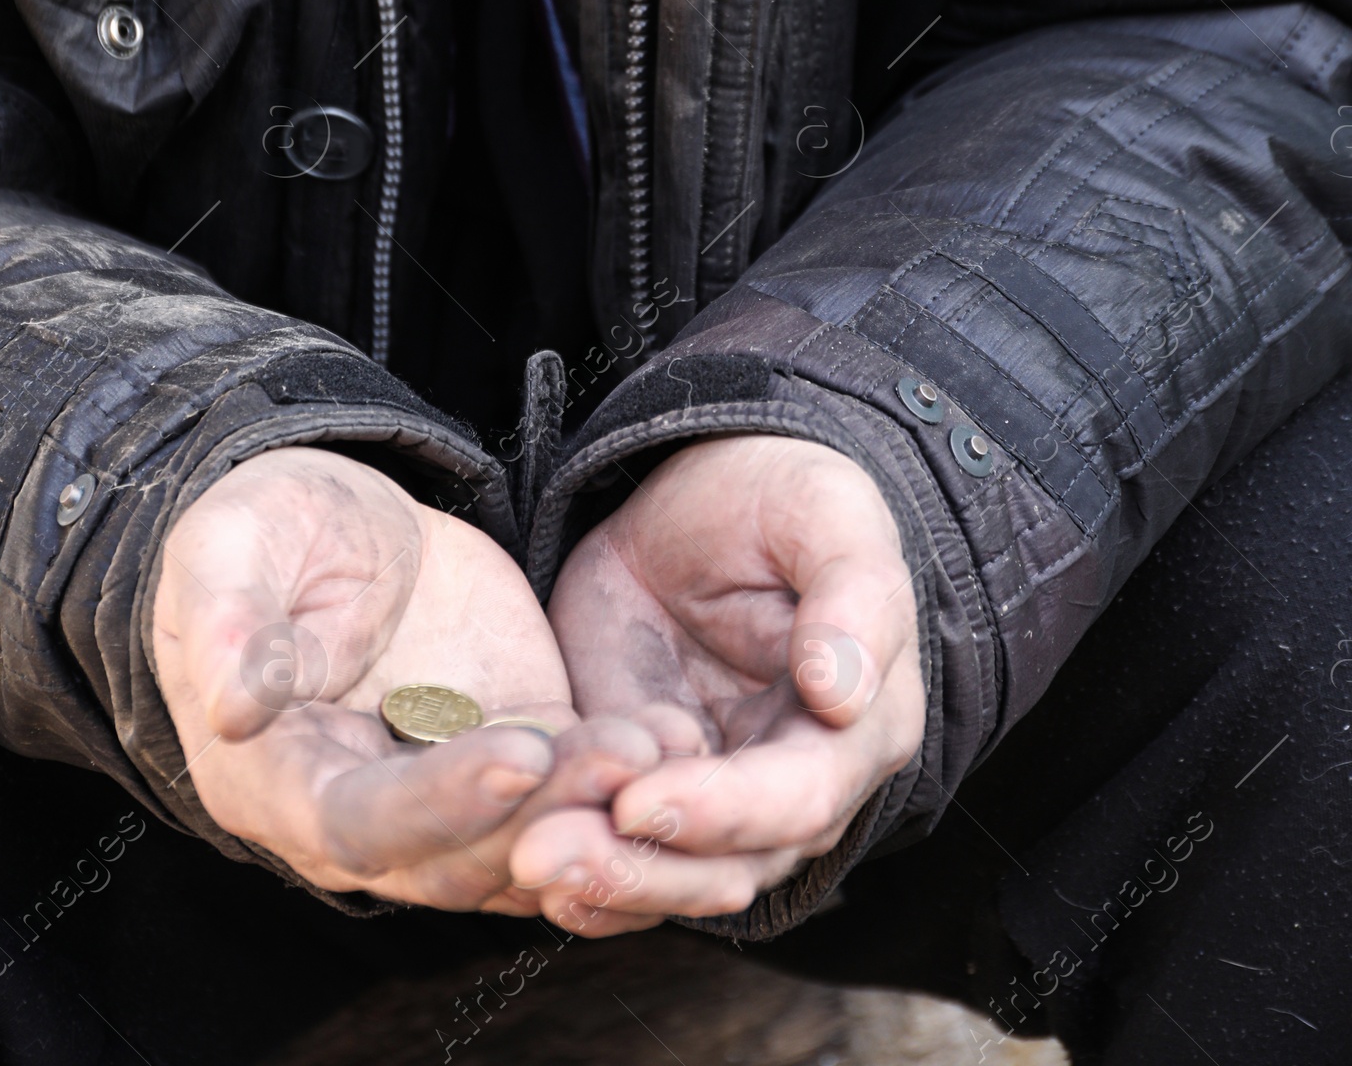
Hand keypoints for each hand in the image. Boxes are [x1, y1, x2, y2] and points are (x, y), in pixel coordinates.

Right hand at [152, 445, 693, 923]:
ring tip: (663, 746)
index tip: (521, 750)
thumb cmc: (259, 533)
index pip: (365, 824)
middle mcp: (367, 814)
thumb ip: (227, 625)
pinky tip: (677, 736)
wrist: (326, 521)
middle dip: (549, 815)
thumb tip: (233, 703)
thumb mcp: (225, 551)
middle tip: (625, 759)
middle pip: (462, 855)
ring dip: (599, 807)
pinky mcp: (513, 749)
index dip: (443, 801)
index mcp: (280, 784)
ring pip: (529, 838)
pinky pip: (570, 791)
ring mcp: (448, 789)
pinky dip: (621, 778)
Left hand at [522, 436, 924, 926]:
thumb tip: (843, 693)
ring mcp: (717, 793)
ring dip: (602, 882)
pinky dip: (581, 878)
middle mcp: (794, 785)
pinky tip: (519, 874)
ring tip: (525, 862)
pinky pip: (624, 853)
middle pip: (729, 866)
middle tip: (547, 854)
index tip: (640, 801)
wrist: (705, 495)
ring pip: (673, 877)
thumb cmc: (784, 499)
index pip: (800, 799)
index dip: (725, 810)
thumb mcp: (827, 513)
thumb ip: (852, 595)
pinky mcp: (649, 785)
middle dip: (642, 870)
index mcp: (858, 729)